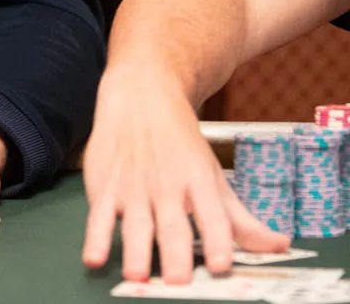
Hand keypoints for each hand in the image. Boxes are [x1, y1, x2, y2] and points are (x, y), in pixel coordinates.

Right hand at [82, 63, 287, 282]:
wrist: (140, 94)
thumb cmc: (179, 141)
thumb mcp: (212, 174)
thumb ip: (240, 218)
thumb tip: (280, 246)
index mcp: (199, 182)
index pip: (212, 215)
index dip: (217, 240)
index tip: (220, 264)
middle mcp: (167, 186)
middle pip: (172, 225)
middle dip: (174, 254)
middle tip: (177, 280)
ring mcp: (133, 186)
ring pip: (135, 223)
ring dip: (135, 250)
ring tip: (136, 276)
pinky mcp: (105, 186)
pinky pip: (99, 215)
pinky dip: (95, 237)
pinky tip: (93, 257)